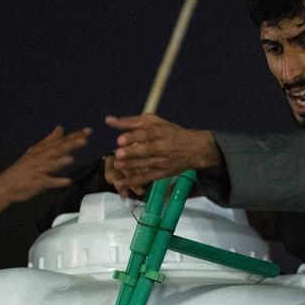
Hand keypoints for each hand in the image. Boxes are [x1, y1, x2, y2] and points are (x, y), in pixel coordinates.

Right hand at [0, 126, 91, 220]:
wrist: (7, 185)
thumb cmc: (24, 168)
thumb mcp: (36, 151)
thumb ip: (50, 140)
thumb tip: (60, 128)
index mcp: (42, 150)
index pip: (61, 141)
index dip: (74, 136)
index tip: (88, 131)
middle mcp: (40, 157)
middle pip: (57, 149)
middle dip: (70, 144)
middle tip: (84, 140)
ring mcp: (38, 169)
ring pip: (51, 164)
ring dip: (61, 161)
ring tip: (71, 159)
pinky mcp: (36, 182)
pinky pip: (48, 181)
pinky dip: (57, 181)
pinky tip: (67, 181)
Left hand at [104, 113, 220, 191]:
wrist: (195, 149)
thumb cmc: (171, 132)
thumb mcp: (155, 122)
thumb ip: (131, 121)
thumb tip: (109, 120)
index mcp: (160, 132)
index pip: (146, 134)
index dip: (133, 137)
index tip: (120, 140)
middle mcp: (162, 147)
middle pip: (146, 150)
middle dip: (132, 152)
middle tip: (119, 153)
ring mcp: (162, 161)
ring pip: (145, 165)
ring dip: (131, 166)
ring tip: (118, 165)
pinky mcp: (162, 173)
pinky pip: (146, 178)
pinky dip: (133, 182)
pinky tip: (120, 184)